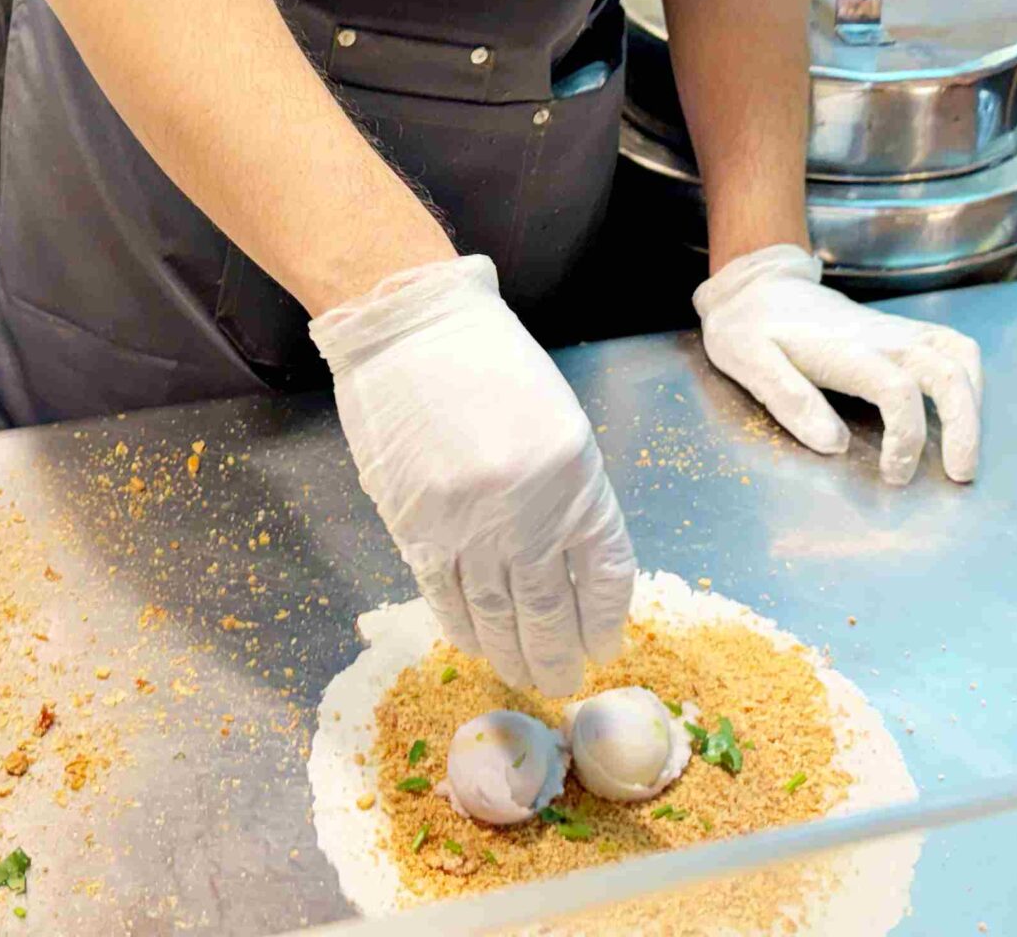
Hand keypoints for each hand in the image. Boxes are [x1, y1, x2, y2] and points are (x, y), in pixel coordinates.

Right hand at [312, 255, 634, 694]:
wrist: (410, 333)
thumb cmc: (489, 367)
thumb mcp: (558, 424)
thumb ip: (569, 495)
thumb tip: (571, 568)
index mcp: (576, 478)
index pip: (606, 574)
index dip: (605, 620)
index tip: (603, 646)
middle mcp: (529, 511)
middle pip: (552, 609)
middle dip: (559, 655)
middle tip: (563, 682)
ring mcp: (470, 525)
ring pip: (498, 615)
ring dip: (513, 654)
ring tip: (524, 677)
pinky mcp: (418, 530)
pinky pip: (447, 598)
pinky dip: (465, 629)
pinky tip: (478, 645)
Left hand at [695, 244, 982, 484]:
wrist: (756, 283)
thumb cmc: (748, 326)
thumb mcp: (748, 360)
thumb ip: (790, 400)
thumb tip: (835, 445)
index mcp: (845, 350)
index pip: (897, 391)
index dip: (906, 439)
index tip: (893, 475)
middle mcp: (881, 337)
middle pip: (947, 372)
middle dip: (964, 426)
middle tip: (960, 474)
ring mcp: (895, 331)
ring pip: (960, 355)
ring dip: (973, 401)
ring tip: (964, 447)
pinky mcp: (900, 331)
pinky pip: (952, 347)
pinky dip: (967, 379)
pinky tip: (958, 410)